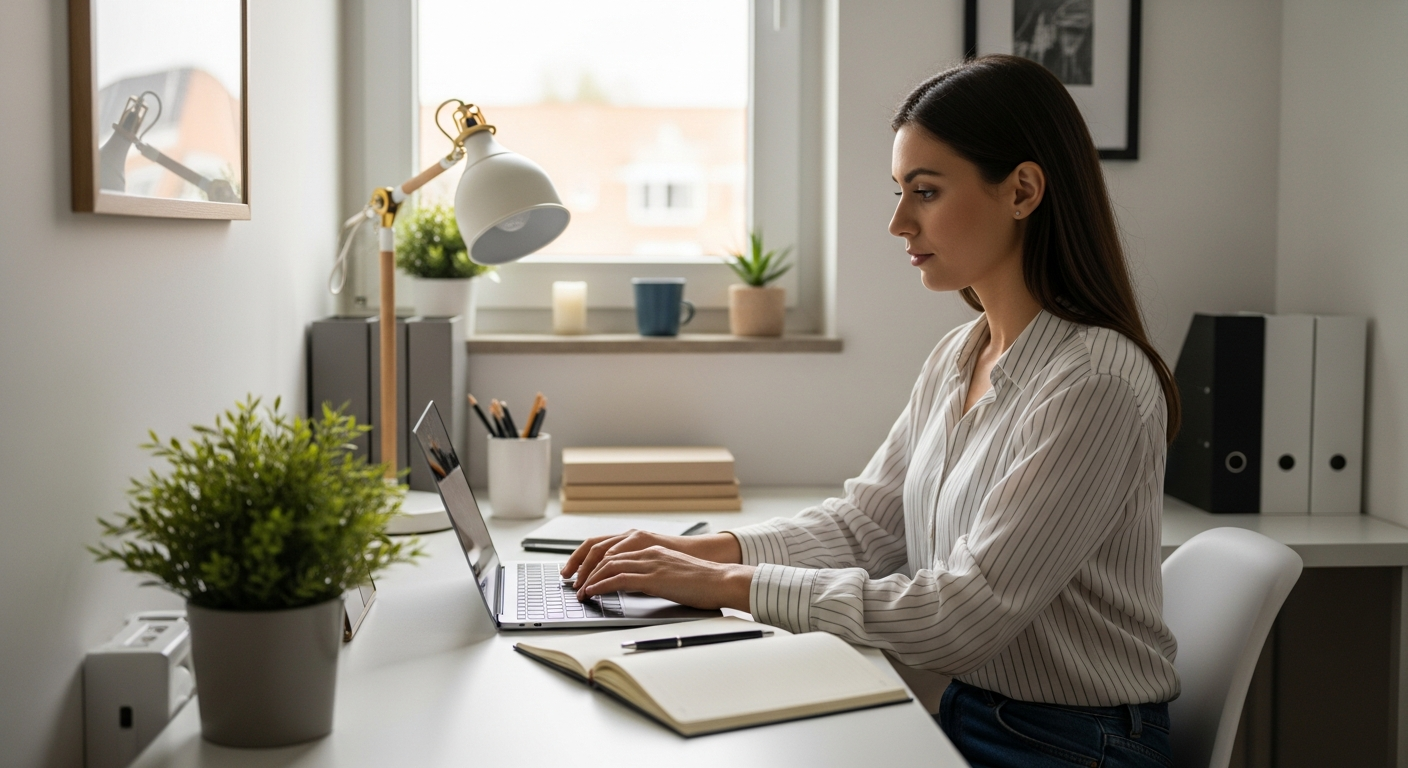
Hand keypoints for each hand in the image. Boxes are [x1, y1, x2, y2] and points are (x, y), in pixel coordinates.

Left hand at [560, 530, 740, 583]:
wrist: (721, 581)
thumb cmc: (701, 582)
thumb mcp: (671, 573)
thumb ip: (651, 574)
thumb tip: (633, 585)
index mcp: (650, 548)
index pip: (611, 548)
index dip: (590, 558)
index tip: (578, 570)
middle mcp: (647, 551)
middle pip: (604, 554)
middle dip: (583, 568)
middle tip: (571, 581)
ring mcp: (649, 562)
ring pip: (607, 566)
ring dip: (589, 579)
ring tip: (579, 592)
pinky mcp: (653, 577)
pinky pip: (618, 578)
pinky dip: (600, 585)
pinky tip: (592, 593)